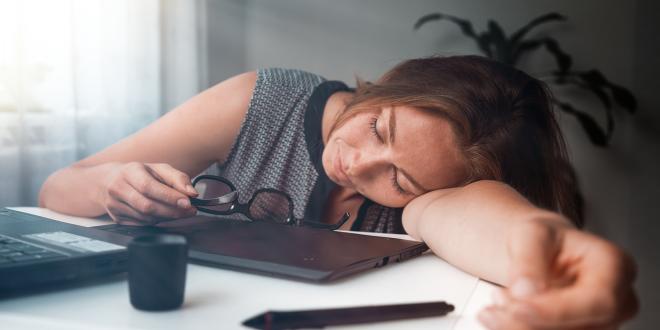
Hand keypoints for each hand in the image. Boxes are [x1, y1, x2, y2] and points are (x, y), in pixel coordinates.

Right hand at [101, 162, 198, 224]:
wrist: (110, 181)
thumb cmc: (139, 174)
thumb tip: (191, 193)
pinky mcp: (116, 218)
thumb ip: (178, 178)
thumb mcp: (159, 169)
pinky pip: (141, 224)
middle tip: (190, 211)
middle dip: (172, 211)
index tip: (187, 202)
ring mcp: (115, 205)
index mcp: (130, 172)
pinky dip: (157, 221)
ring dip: (167, 217)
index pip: (149, 187)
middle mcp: (118, 188)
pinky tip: (164, 215)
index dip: (169, 197)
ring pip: (145, 218)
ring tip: (179, 212)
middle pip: (147, 206)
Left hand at [478, 221, 637, 329]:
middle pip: (583, 328)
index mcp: (615, 264)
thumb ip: (528, 260)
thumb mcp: (530, 234)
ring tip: (494, 308)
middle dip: (532, 322)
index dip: (556, 310)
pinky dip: (521, 329)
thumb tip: (526, 291)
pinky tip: (500, 318)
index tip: (517, 306)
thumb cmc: (544, 239)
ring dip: (522, 328)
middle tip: (495, 307)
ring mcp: (603, 323)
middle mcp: (618, 299)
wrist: (541, 252)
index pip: (598, 300)